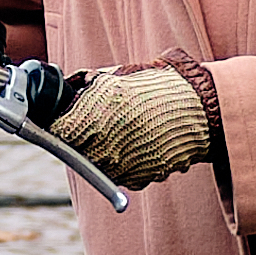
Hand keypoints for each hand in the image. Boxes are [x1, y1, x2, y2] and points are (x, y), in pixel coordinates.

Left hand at [47, 64, 216, 188]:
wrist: (198, 108)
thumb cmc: (155, 86)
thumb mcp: (112, 76)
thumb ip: (82, 86)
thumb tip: (64, 90)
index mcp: (93, 116)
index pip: (57, 130)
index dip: (60, 123)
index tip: (64, 119)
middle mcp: (103, 146)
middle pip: (74, 150)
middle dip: (80, 136)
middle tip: (94, 123)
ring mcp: (120, 166)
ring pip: (96, 164)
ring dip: (101, 150)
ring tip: (122, 130)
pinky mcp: (137, 179)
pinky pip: (119, 173)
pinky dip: (123, 161)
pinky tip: (138, 142)